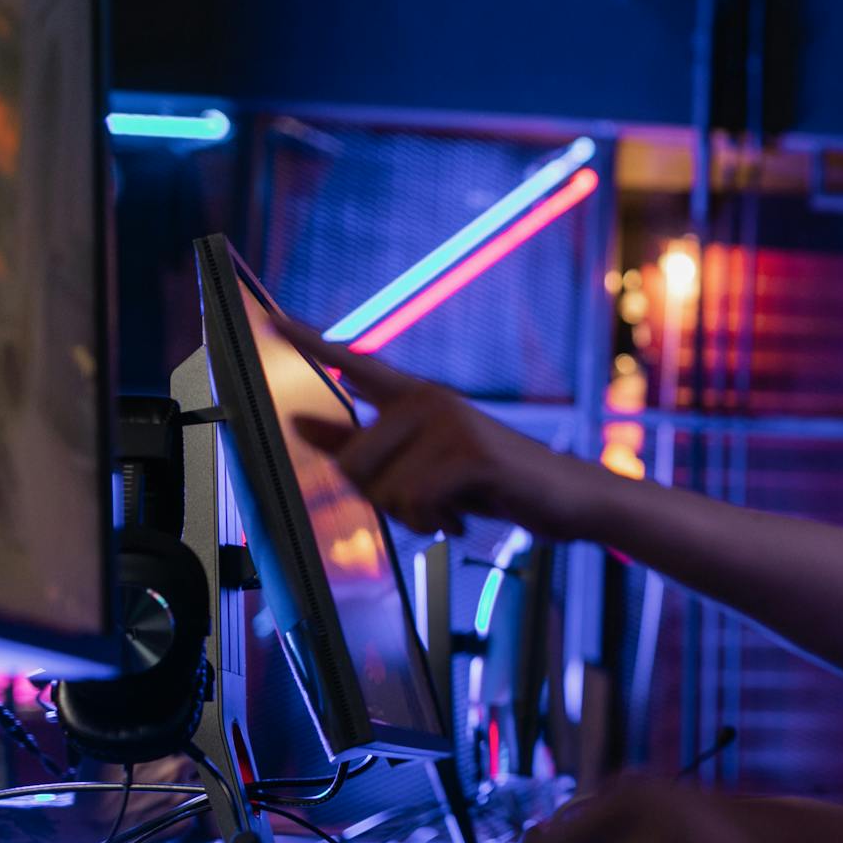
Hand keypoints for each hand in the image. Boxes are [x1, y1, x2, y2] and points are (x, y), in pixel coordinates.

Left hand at [277, 319, 594, 538]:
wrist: (568, 496)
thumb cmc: (495, 480)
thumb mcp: (424, 463)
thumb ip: (362, 444)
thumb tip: (299, 423)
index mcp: (417, 399)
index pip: (357, 363)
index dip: (312, 342)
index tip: (273, 320)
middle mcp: (430, 401)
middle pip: (353, 461)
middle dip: (382, 500)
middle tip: (425, 504)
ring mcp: (452, 424)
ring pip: (384, 489)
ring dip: (413, 517)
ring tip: (450, 508)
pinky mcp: (472, 454)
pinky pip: (417, 500)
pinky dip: (434, 522)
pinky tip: (461, 516)